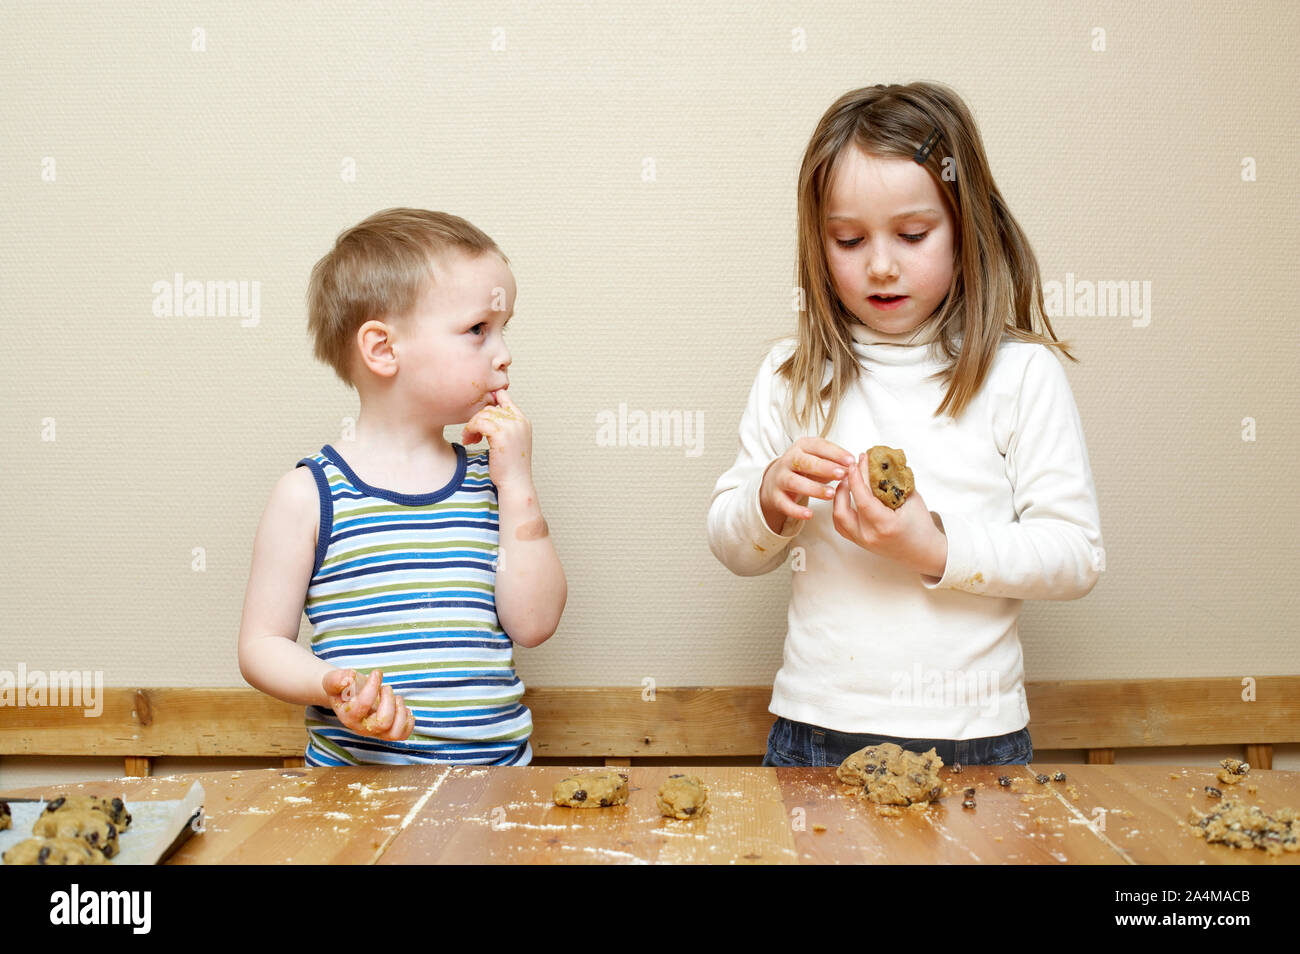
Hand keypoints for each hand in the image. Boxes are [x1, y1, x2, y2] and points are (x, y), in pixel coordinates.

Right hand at [322, 668, 413, 740]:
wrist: (347, 698)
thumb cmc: (342, 689)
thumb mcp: (333, 681)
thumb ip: (337, 679)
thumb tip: (350, 678)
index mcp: (348, 716)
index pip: (363, 705)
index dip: (373, 686)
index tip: (376, 673)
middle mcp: (362, 728)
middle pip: (383, 722)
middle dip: (389, 700)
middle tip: (386, 688)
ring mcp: (376, 732)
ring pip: (395, 732)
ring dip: (401, 711)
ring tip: (396, 698)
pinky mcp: (387, 732)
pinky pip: (403, 734)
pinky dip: (408, 721)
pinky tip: (402, 707)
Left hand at [461, 388, 532, 491]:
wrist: (515, 483)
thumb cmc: (510, 466)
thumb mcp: (511, 441)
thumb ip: (504, 426)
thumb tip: (486, 413)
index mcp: (523, 421)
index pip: (504, 398)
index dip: (489, 403)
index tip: (479, 418)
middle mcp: (519, 421)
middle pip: (490, 407)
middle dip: (477, 419)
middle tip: (471, 434)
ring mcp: (511, 427)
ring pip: (483, 414)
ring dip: (472, 425)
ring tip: (469, 438)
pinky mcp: (501, 435)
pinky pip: (479, 423)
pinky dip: (471, 430)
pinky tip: (470, 440)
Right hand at [759, 438, 857, 531]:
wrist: (776, 479)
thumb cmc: (805, 468)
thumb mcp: (819, 460)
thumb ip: (835, 463)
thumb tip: (853, 469)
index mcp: (802, 447)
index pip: (819, 446)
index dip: (835, 453)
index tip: (851, 461)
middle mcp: (789, 460)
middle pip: (805, 462)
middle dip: (824, 468)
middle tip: (841, 474)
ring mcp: (780, 478)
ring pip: (795, 482)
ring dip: (813, 488)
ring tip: (831, 494)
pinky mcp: (775, 496)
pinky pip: (784, 504)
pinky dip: (796, 510)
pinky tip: (809, 514)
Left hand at [833, 452, 945, 574]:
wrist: (924, 552)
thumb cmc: (921, 526)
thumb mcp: (913, 499)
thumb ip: (896, 480)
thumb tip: (881, 460)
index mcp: (885, 525)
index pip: (862, 498)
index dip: (857, 478)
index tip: (856, 462)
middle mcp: (869, 536)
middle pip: (844, 507)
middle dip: (845, 484)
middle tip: (851, 468)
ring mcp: (862, 541)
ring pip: (838, 517)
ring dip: (839, 497)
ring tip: (847, 481)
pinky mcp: (859, 542)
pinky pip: (841, 525)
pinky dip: (840, 508)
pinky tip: (846, 496)